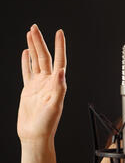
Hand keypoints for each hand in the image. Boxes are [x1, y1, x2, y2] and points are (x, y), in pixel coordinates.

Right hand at [17, 24, 66, 142]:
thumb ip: (59, 88)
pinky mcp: (29, 90)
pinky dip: (26, 62)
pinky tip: (25, 54)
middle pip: (44, 57)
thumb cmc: (47, 124)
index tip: (59, 33)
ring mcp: (38, 85)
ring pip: (35, 62)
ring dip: (33, 48)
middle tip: (34, 28)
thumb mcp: (55, 105)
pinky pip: (27, 72)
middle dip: (40, 42)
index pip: (60, 60)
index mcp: (57, 84)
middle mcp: (49, 82)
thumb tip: (61, 72)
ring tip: (30, 35)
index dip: (60, 46)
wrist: (35, 135)